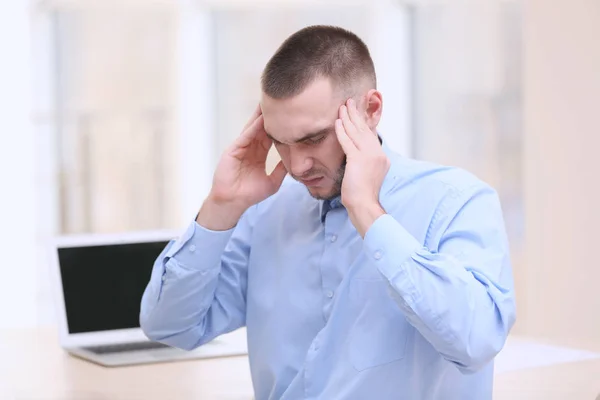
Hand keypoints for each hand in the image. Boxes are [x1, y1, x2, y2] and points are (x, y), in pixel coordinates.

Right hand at [197, 105, 286, 229]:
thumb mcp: (273, 181)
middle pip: (261, 128)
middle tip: (280, 101)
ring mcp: (241, 147)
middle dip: (269, 116)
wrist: (233, 202)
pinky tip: (261, 119)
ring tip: (270, 103)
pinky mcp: (233, 150)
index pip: (270, 136)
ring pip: (253, 128)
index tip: (289, 116)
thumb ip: (282, 170)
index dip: (279, 126)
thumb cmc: (250, 194)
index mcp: (258, 154)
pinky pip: (245, 136)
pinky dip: (253, 127)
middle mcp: (250, 148)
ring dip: (260, 116)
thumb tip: (294, 160)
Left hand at [335, 98, 389, 235]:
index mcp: (381, 157)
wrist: (365, 205)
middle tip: (349, 102)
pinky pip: (348, 141)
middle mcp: (377, 154)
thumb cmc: (363, 196)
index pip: (370, 135)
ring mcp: (369, 156)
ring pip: (357, 132)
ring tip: (342, 107)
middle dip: (356, 114)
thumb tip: (356, 159)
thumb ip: (364, 164)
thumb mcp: (367, 176)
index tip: (357, 112)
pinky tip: (337, 122)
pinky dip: (342, 130)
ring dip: (348, 118)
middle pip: (365, 129)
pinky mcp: (358, 159)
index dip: (363, 123)